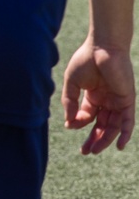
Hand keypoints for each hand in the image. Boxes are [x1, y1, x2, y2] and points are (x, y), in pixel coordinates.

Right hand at [62, 39, 135, 153]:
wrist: (103, 46)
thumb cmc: (86, 60)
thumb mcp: (72, 83)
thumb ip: (70, 103)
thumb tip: (69, 123)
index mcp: (93, 95)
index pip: (87, 116)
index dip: (78, 123)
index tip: (70, 125)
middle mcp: (107, 100)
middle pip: (102, 125)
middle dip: (94, 139)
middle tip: (85, 152)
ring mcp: (118, 100)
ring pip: (113, 126)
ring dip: (105, 139)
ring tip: (95, 150)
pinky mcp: (127, 99)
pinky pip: (128, 120)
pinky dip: (125, 133)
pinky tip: (119, 146)